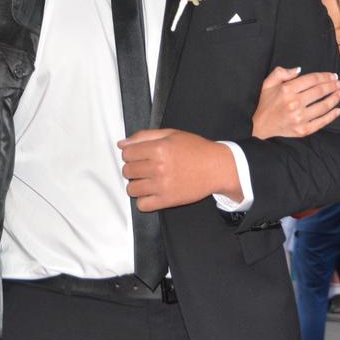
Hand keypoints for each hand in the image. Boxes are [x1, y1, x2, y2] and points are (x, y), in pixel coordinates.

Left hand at [119, 129, 239, 211]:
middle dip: (133, 168)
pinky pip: (142, 205)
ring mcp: (162, 185)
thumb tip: (122, 143)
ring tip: (148, 180)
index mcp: (159, 148)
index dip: (130, 153)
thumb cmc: (196, 149)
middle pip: (127, 171)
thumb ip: (144, 136)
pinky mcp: (167, 200)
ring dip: (137, 184)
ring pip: (131, 189)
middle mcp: (159, 167)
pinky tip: (152, 192)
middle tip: (145, 167)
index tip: (139, 155)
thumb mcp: (171, 134)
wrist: (217, 168)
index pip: (127, 153)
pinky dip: (144, 200)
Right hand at [251, 66, 339, 138]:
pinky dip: (333, 115)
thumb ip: (282, 72)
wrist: (260, 126)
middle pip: (320, 91)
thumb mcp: (268, 83)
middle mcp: (294, 103)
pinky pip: (322, 122)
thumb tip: (299, 69)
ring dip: (336, 98)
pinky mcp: (303, 130)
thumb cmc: (265, 103)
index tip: (333, 76)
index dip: (325, 76)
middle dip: (333, 85)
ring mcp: (299, 118)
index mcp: (287, 90)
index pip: (312, 79)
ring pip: (324, 105)